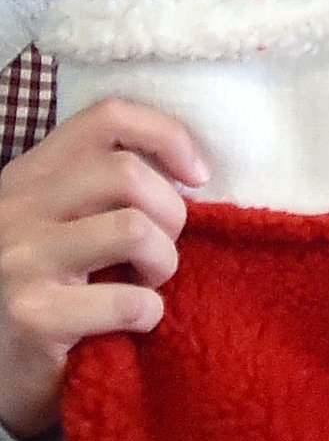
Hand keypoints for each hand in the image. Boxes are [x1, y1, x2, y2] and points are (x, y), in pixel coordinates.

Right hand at [0, 99, 203, 440]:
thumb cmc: (52, 293)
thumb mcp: (67, 226)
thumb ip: (105, 192)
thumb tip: (191, 172)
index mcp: (29, 178)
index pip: (107, 117)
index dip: (167, 135)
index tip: (198, 176)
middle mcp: (15, 209)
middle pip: (127, 172)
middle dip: (171, 214)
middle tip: (163, 251)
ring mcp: (18, 260)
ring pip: (134, 229)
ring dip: (164, 263)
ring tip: (149, 284)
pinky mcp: (30, 314)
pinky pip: (127, 300)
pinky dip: (148, 313)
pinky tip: (133, 324)